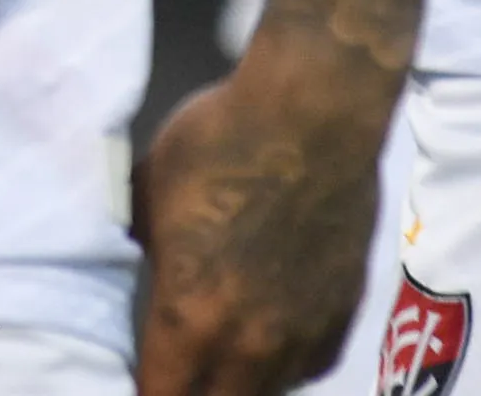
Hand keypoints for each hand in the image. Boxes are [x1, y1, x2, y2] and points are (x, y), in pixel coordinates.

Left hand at [138, 22, 401, 395]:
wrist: (313, 113)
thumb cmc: (221, 141)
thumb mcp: (149, 192)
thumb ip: (143, 250)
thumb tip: (139, 265)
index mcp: (191, 316)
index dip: (143, 391)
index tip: (137, 375)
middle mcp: (251, 343)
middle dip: (191, 393)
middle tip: (175, 369)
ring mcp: (303, 333)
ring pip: (266, 392)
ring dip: (238, 382)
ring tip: (219, 358)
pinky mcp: (343, 313)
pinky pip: (307, 366)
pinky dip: (283, 362)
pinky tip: (267, 336)